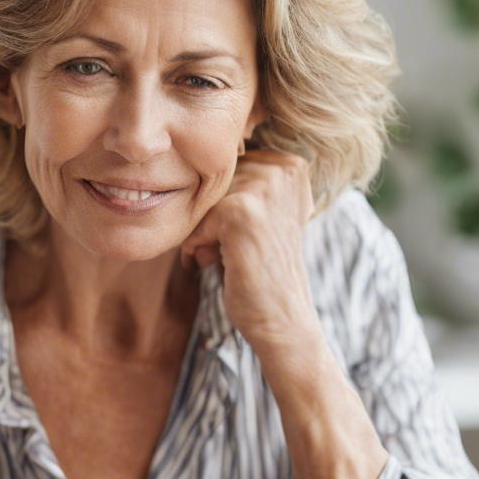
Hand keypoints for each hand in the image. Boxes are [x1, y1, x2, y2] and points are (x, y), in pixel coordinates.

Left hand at [179, 150, 318, 357]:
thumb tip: (185, 161)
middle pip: (213, 183)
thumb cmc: (265, 269)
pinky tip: (215, 264)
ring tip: (223, 257)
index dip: (223, 205)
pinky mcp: (240, 212)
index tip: (239, 234)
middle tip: (227, 250)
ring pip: (203, 203)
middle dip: (211, 220)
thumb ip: (241, 183)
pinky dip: (195, 248)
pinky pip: (196, 222)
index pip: (228, 167)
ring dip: (203, 235)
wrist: (283, 317)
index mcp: (292, 165)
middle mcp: (284, 170)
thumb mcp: (264, 214)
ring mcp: (264, 189)